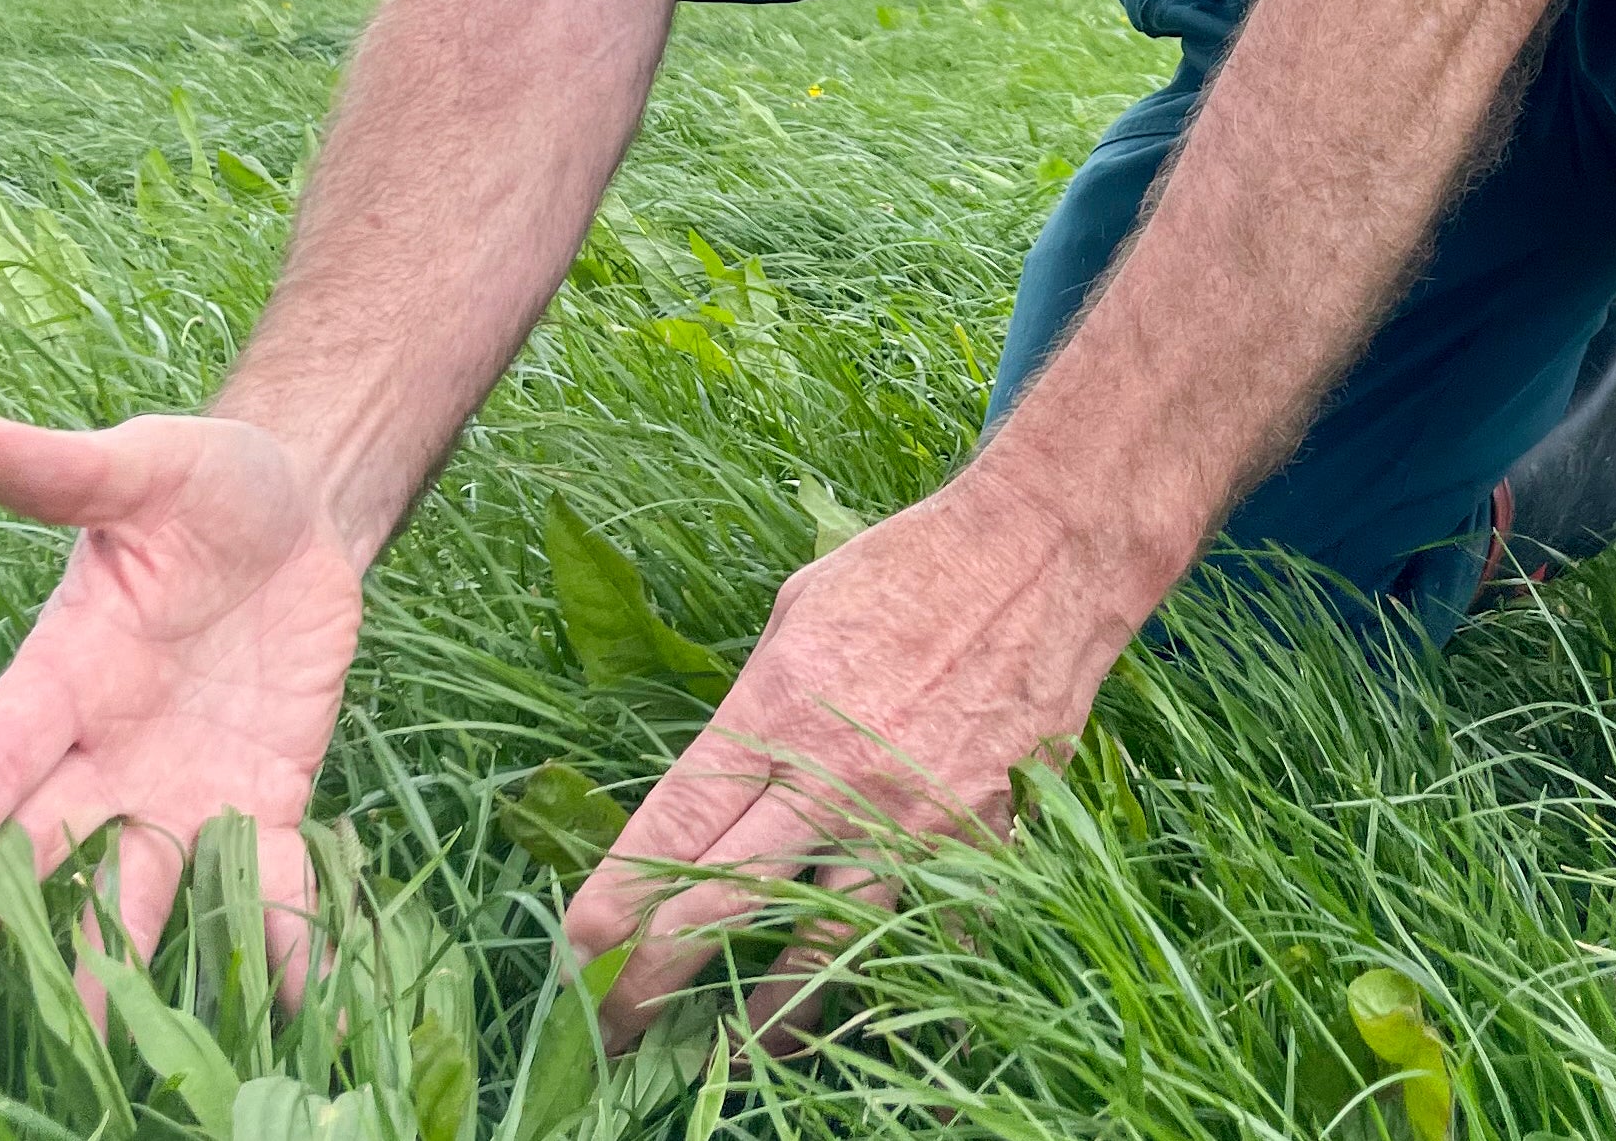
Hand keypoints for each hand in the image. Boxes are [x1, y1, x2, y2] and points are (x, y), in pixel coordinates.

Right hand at [0, 414, 365, 1005]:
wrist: (300, 512)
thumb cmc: (207, 485)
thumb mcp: (151, 464)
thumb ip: (74, 471)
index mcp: (62, 674)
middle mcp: (106, 749)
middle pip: (38, 842)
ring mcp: (179, 784)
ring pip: (136, 883)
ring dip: (116, 952)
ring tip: (95, 1027)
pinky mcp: (261, 797)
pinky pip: (264, 875)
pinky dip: (277, 930)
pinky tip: (294, 992)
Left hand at [563, 466, 1162, 1045]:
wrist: (1046, 558)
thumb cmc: (910, 568)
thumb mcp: (796, 612)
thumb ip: (753, 708)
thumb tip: (713, 784)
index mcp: (777, 712)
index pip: (668, 834)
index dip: (608, 910)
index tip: (570, 960)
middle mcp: (837, 779)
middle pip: (721, 909)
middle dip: (651, 983)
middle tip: (609, 1032)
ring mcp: (915, 821)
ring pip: (822, 950)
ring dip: (766, 1017)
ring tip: (729, 1057)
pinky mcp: (982, 841)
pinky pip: (927, 941)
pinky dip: (892, 990)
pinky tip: (860, 1023)